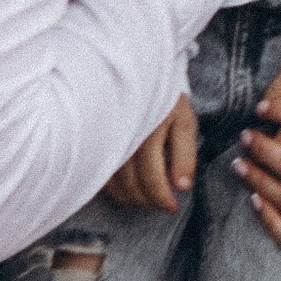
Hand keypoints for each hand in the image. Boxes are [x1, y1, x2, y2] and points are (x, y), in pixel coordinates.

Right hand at [104, 95, 197, 213]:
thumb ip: (186, 155)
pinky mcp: (94, 143)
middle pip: (132, 185)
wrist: (137, 73)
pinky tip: (126, 190)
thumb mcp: (183, 121)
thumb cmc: (163, 100)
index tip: (173, 207)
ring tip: (146, 200)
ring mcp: (106, 141)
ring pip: (115, 185)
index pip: (153, 178)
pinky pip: (102, 176)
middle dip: (149, 201)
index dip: (163, 198)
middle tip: (162, 205)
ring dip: (131, 198)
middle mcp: (124, 137)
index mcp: (149, 131)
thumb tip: (183, 187)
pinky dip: (114, 189)